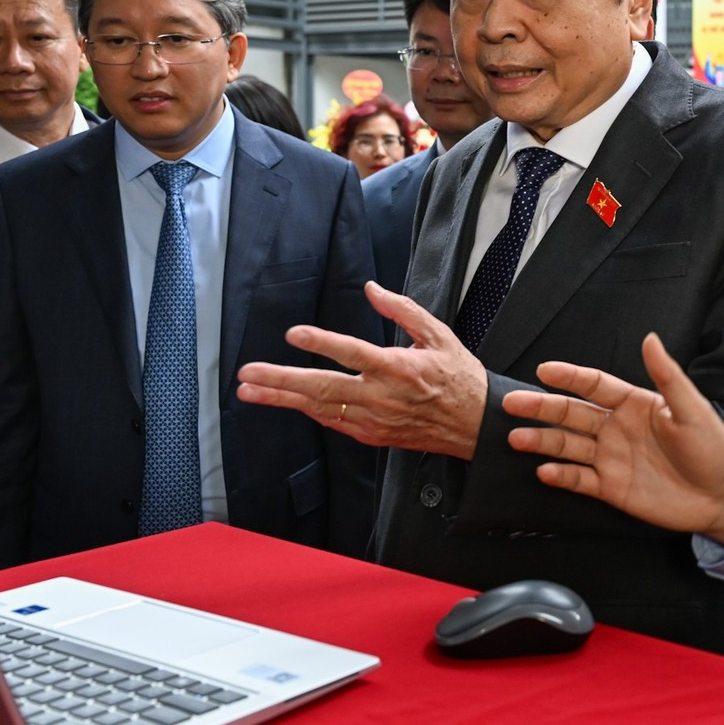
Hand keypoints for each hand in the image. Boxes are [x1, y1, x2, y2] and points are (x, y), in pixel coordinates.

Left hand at [236, 280, 486, 458]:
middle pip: (323, 387)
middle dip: (282, 380)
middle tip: (248, 374)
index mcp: (399, 367)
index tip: (294, 334)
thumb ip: (403, 310)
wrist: (475, 426)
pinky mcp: (373, 435)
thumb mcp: (439, 335)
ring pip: (320, 408)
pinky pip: (332, 421)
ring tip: (250, 390)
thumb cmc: (459, 377)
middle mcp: (382, 396)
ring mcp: (375, 419)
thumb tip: (372, 289)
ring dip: (282, 399)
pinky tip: (285, 401)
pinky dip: (307, 411)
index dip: (322, 342)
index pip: (352, 353)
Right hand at [503, 333, 723, 547]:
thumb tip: (650, 338)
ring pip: (568, 445)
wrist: (722, 499)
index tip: (544, 371)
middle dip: (542, 408)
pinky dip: (560, 476)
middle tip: (513, 404)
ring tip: (516, 438)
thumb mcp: (693, 410)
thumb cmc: (714, 450)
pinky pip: (578, 480)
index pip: (594, 385)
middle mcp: (616, 428)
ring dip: (542, 441)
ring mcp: (610, 458)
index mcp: (634, 404)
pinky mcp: (611, 488)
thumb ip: (667, 377)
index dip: (569, 377)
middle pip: (572, 414)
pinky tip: (544, 471)